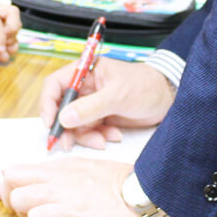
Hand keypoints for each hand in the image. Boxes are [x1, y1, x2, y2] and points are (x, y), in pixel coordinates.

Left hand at [0, 0, 21, 60]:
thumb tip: (5, 57)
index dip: (1, 37)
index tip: (0, 51)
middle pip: (12, 12)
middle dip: (13, 28)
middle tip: (7, 43)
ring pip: (14, 21)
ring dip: (13, 36)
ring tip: (7, 49)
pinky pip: (10, 30)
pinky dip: (11, 39)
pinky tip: (6, 50)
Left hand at [0, 157, 163, 216]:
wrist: (148, 194)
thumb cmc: (124, 187)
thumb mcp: (87, 173)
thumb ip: (59, 178)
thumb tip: (39, 186)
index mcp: (62, 166)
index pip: (15, 170)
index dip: (5, 188)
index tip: (5, 199)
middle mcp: (58, 176)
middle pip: (10, 184)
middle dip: (13, 202)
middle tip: (34, 214)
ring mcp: (64, 193)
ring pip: (20, 201)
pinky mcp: (73, 212)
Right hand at [40, 57, 174, 149]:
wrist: (168, 98)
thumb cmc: (146, 86)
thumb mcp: (118, 95)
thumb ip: (91, 107)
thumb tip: (63, 117)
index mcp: (85, 72)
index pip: (55, 85)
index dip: (48, 104)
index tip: (50, 123)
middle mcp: (85, 88)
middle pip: (61, 109)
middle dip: (65, 128)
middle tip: (67, 144)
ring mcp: (93, 104)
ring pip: (75, 125)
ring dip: (85, 136)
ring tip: (102, 140)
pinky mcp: (102, 118)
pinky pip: (90, 132)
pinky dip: (98, 137)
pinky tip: (114, 135)